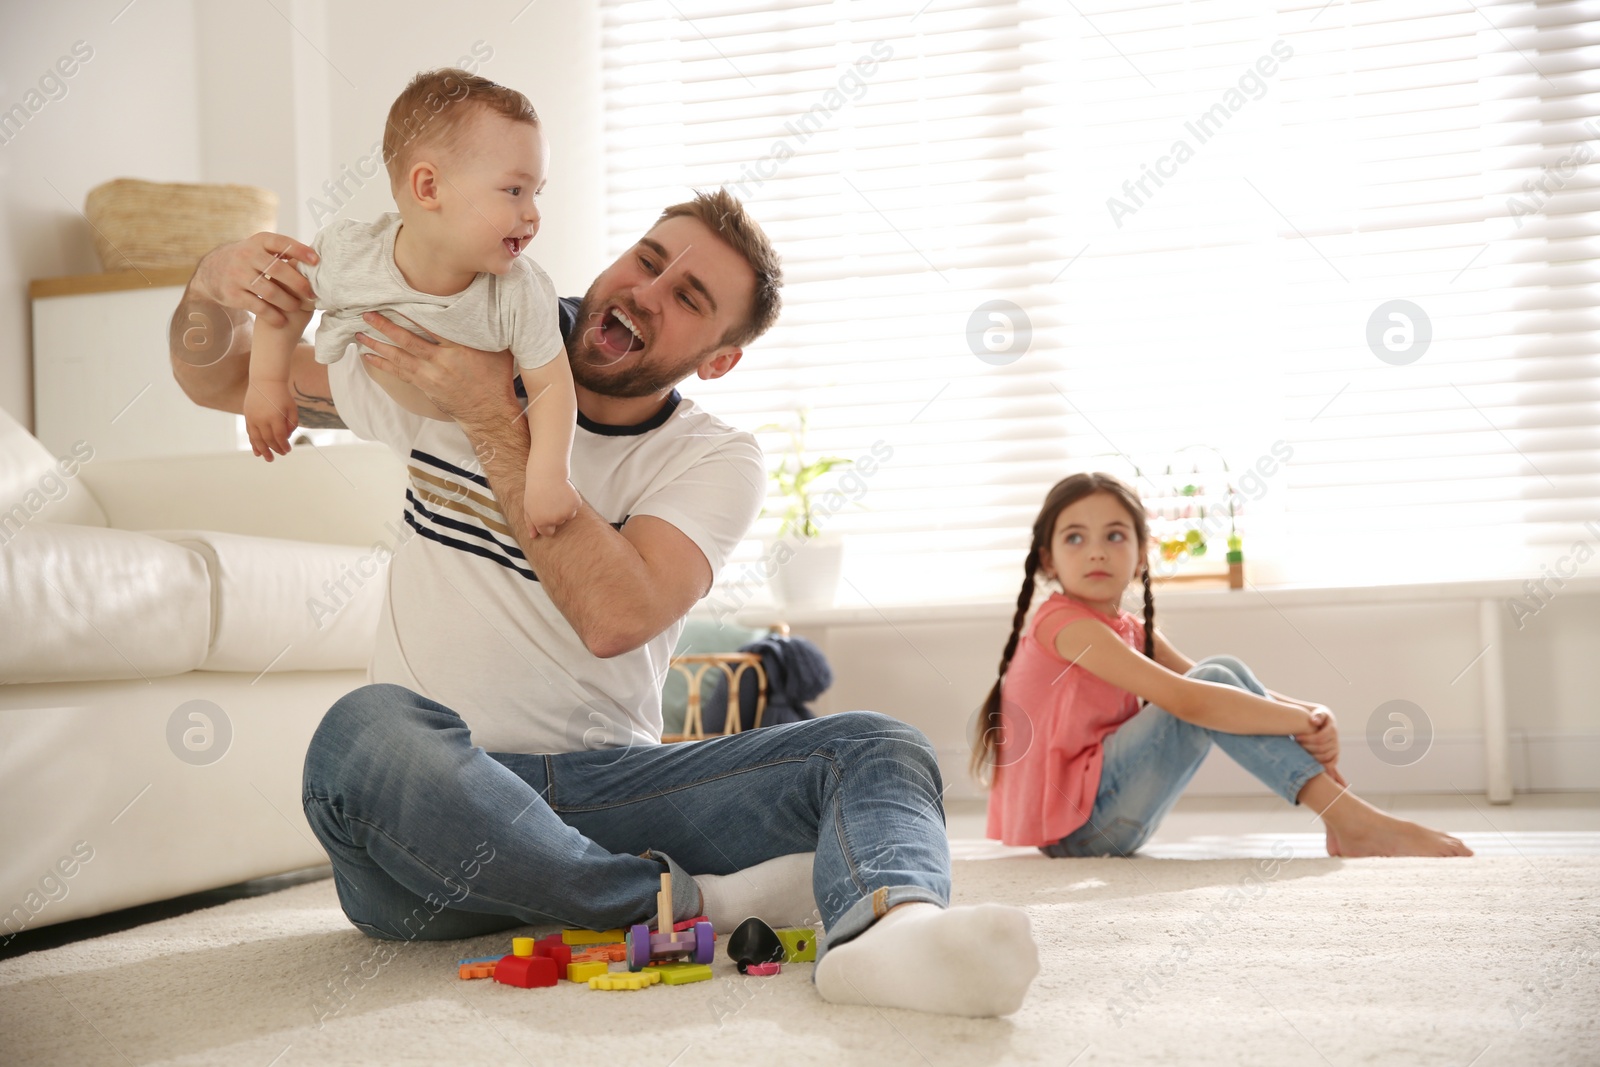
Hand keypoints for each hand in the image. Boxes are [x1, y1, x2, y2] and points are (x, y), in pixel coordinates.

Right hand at [196, 232, 317, 327]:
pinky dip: (273, 316)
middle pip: (277, 270)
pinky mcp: (233, 294)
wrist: (213, 270)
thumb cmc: (250, 260)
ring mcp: (238, 275)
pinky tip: (282, 321)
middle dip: (298, 283)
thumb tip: (318, 258)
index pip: (281, 243)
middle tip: (312, 294)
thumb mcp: (261, 248)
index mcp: (259, 241)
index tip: (317, 261)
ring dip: (288, 302)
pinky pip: (258, 307)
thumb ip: (284, 251)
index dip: (300, 251)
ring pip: (269, 291)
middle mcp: (247, 255)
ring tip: (297, 307)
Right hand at [245, 379, 298, 459]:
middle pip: (268, 439)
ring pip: (257, 439)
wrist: (265, 381)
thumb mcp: (292, 408)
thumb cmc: (282, 395)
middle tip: (281, 455)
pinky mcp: (247, 417)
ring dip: (263, 450)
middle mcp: (262, 419)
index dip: (284, 445)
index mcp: (275, 416)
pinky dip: (253, 443)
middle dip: (275, 449)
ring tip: (268, 459)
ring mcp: (253, 418)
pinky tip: (257, 452)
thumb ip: (292, 424)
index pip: (279, 436)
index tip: (288, 450)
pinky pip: (250, 433)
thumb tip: (286, 438)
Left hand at [355, 311, 517, 427]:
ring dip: (377, 345)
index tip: (395, 300)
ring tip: (360, 334)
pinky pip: (399, 373)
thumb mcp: (498, 350)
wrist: (489, 413)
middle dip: (385, 326)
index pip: (431, 325)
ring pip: (398, 358)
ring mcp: (431, 376)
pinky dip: (383, 364)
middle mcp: (442, 361)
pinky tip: (368, 356)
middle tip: (367, 314)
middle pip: (408, 340)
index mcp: (460, 348)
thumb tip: (485, 305)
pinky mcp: (425, 386)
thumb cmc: (496, 379)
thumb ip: (487, 330)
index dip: (411, 312)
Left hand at [524, 477, 581, 538]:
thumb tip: (533, 537)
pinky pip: (575, 506)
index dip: (547, 523)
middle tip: (550, 500)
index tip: (545, 512)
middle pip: (560, 522)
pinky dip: (572, 500)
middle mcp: (554, 519)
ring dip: (565, 507)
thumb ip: (531, 524)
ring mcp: (566, 512)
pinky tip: (564, 492)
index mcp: (541, 522)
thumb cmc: (535, 490)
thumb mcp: (528, 508)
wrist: (546, 473)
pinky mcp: (575, 504)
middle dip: (556, 514)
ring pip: (569, 515)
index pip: (549, 532)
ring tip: (557, 495)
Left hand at [1295, 706, 1339, 766]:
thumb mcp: (1318, 712)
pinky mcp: (1334, 755)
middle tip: (1296, 745)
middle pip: (1321, 748)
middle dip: (1307, 747)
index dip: (1308, 739)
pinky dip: (1324, 766)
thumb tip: (1314, 721)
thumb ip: (1317, 715)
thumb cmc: (1317, 717)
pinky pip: (1332, 763)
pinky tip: (1313, 764)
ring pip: (1325, 757)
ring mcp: (1336, 748)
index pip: (1320, 738)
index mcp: (1332, 729)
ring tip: (1301, 752)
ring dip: (1312, 756)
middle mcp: (1336, 740)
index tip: (1296, 738)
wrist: (1323, 723)